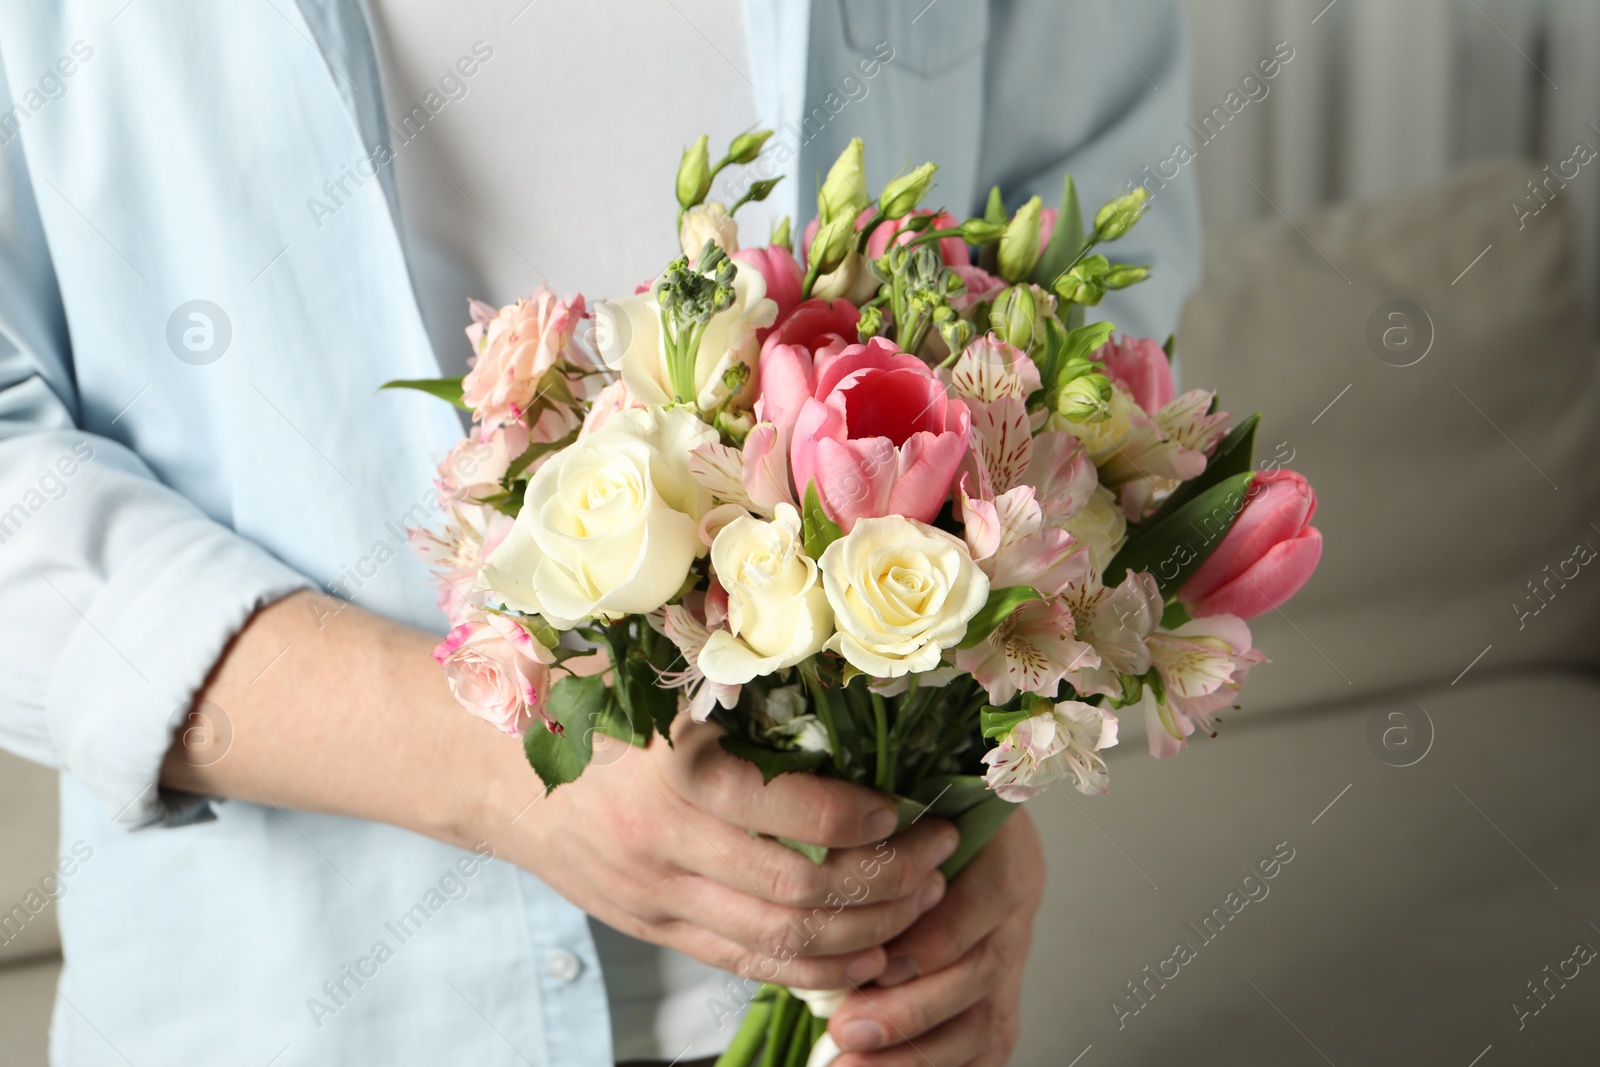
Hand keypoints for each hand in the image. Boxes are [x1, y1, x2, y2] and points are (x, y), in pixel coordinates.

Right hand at [489, 715, 961, 989]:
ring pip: (779, 942)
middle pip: (799, 891)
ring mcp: (656, 896)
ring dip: (863, 933)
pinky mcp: (652, 927)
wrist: (485, 766)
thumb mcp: (649, 671)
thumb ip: (732, 675)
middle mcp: (664, 845)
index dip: (863, 820)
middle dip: (886, 883)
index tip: (909, 807)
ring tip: (918, 907)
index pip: (791, 814)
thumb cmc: (581, 697)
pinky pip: (743, 963)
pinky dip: (810, 967)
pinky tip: (861, 955)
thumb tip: (840, 663)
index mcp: (672, 770)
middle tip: (939, 860)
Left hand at [825, 810, 1044, 1066]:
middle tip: (848, 1029)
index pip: (993, 894)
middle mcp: (1014, 906)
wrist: (948, 825)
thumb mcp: (905, 811)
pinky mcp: (1002, 995)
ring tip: (853, 1066)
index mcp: (1003, 846)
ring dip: (920, 1054)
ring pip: (989, 1019)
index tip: (879, 965)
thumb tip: (823, 901)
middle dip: (914, 1011)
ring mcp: (1012, 957)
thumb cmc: (910, 821)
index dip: (940, 937)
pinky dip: (947, 1066)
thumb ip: (882, 845)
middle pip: (984, 970)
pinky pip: (991, 1045)